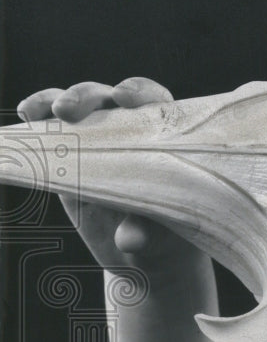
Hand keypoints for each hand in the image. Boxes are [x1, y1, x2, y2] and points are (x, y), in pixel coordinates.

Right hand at [16, 78, 204, 273]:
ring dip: (53, 101)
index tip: (123, 97)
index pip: (155, 102)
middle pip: (108, 98)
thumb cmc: (165, 230)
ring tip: (37, 112)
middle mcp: (130, 129)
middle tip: (67, 109)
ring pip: (75, 106)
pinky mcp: (69, 153)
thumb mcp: (161, 232)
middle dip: (85, 96)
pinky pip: (49, 127)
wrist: (143, 248)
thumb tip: (129, 240)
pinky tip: (26, 114)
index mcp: (164, 136)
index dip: (139, 92)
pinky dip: (37, 115)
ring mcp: (97, 138)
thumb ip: (147, 229)